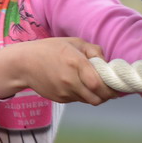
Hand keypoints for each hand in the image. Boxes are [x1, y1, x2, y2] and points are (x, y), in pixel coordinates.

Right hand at [0, 37, 117, 104]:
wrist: (24, 64)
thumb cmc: (50, 49)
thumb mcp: (73, 42)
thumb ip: (93, 50)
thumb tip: (107, 63)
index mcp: (75, 63)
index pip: (99, 84)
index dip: (111, 86)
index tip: (117, 83)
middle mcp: (70, 80)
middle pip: (98, 98)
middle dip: (108, 94)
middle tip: (111, 88)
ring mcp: (64, 92)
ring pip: (89, 101)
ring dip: (96, 95)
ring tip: (94, 83)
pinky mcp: (60, 99)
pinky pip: (78, 100)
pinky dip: (83, 94)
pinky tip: (78, 84)